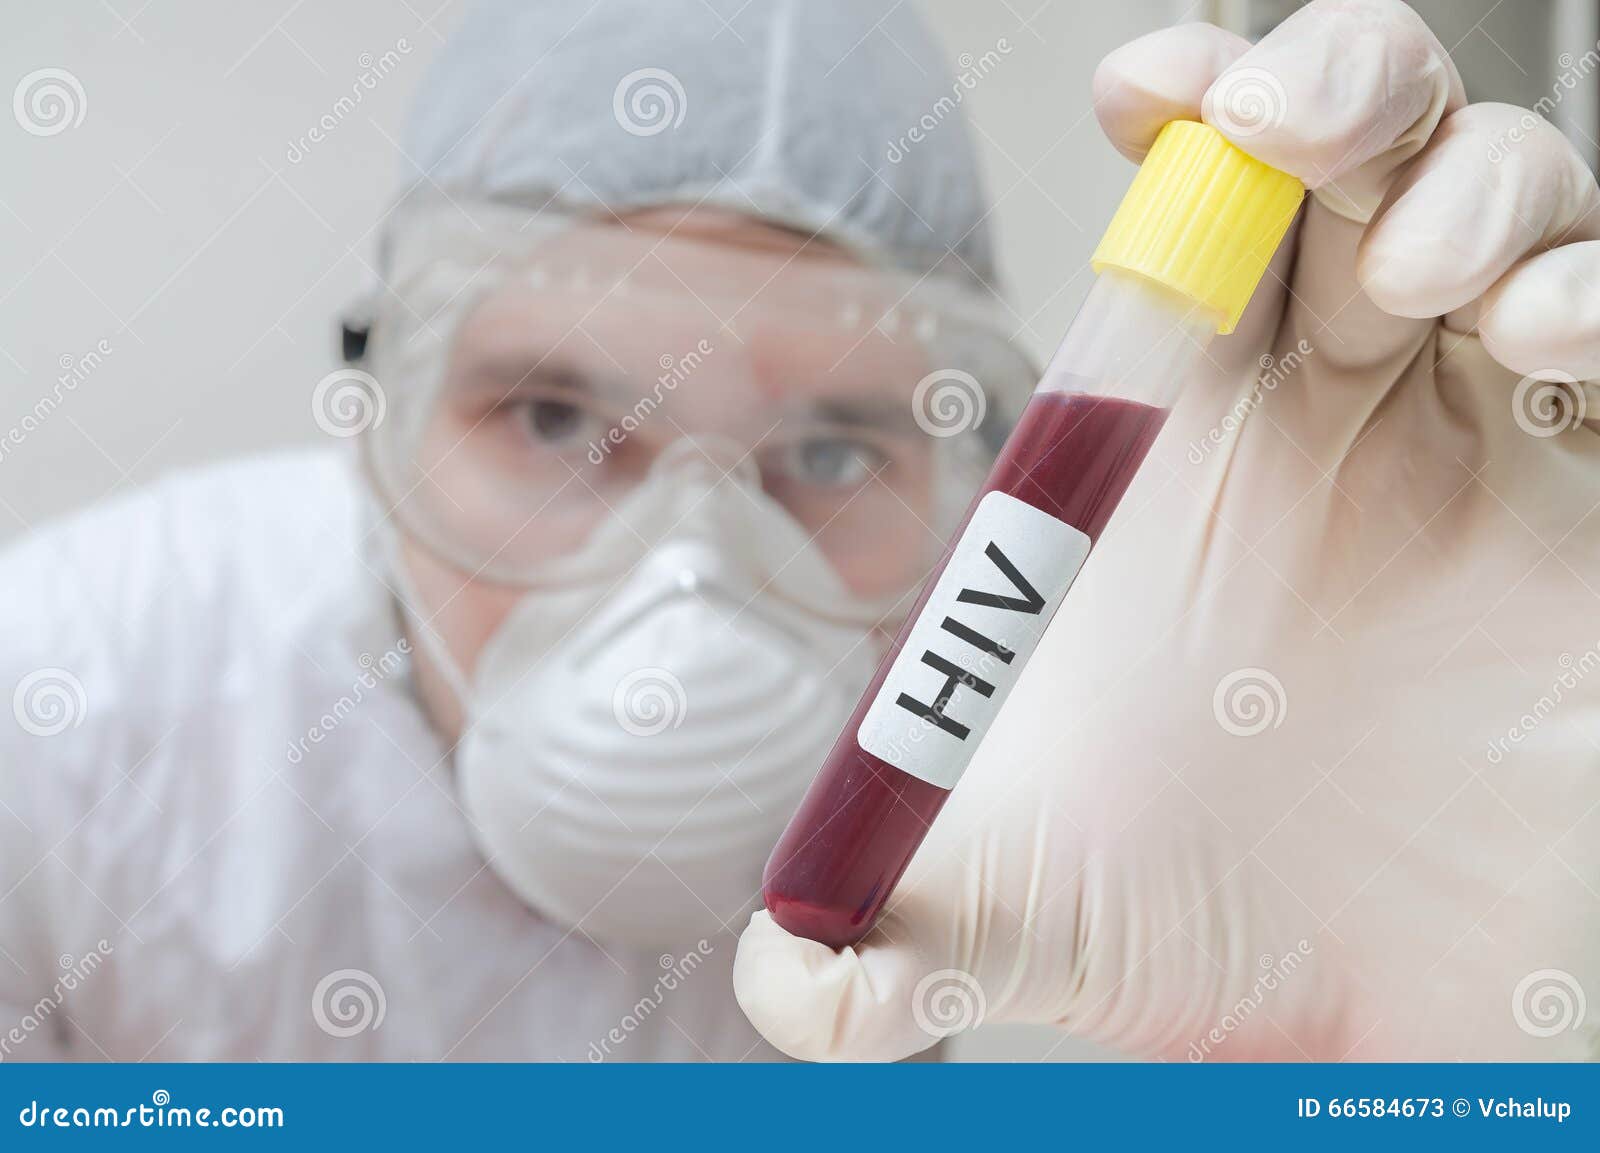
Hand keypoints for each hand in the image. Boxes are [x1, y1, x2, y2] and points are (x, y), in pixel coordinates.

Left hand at [735, 0, 1599, 1061]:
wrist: (1387, 1024)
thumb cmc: (1203, 942)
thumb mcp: (1016, 934)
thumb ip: (886, 955)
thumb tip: (785, 982)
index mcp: (1167, 461)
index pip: (1178, 221)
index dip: (1179, 114)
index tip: (1148, 94)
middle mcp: (1322, 423)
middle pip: (1348, 155)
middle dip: (1330, 80)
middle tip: (1277, 126)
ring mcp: (1469, 452)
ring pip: (1498, 202)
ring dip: (1468, 180)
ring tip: (1424, 276)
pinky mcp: (1585, 509)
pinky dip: (1593, 295)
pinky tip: (1543, 343)